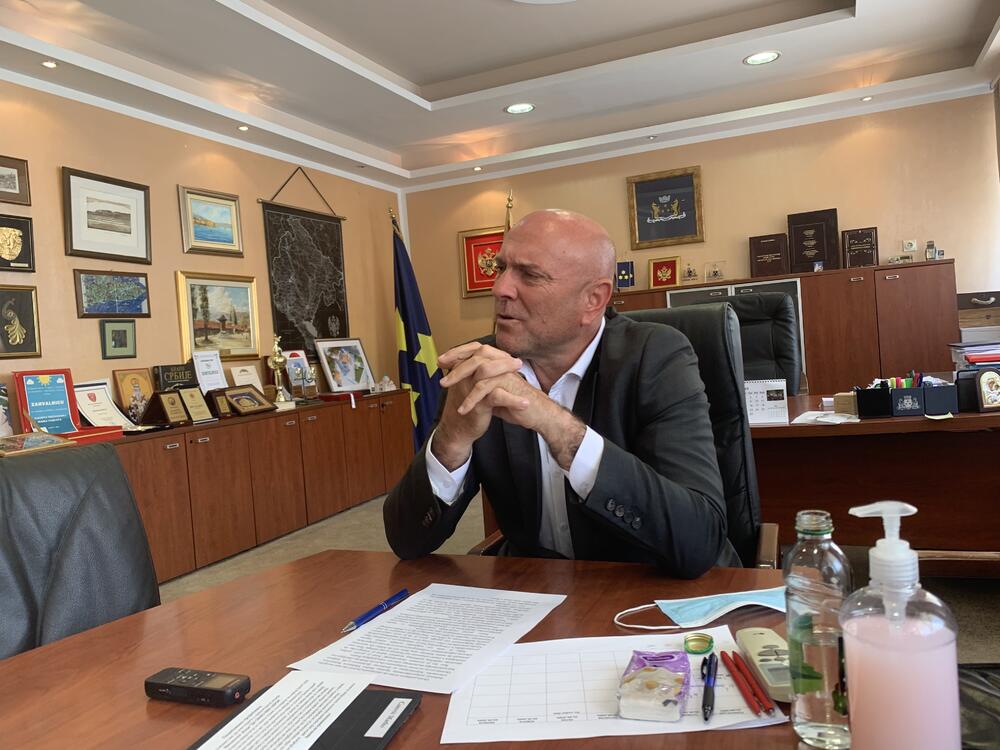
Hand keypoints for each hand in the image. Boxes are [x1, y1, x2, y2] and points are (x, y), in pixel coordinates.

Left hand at [437, 343, 586, 470]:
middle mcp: (502, 363)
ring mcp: (505, 372)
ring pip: (478, 368)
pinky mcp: (508, 385)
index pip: (476, 349)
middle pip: (476, 354)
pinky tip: (463, 409)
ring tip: (446, 389)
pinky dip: (471, 400)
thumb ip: (480, 384)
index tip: (441, 361)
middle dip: (455, 362)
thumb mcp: (493, 391)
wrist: (536, 414)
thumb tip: (462, 382)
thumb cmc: (515, 403)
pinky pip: (484, 388)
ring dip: (459, 378)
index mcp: (498, 361)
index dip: (458, 352)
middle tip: (440, 371)